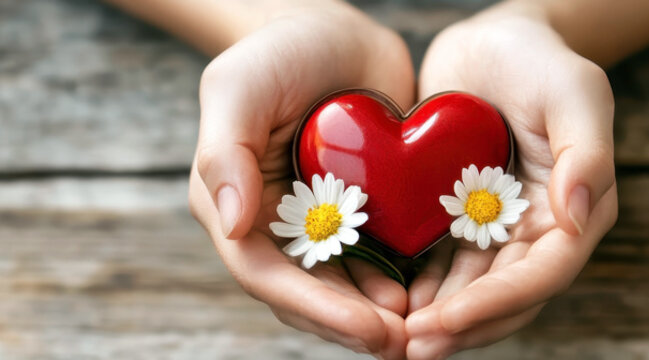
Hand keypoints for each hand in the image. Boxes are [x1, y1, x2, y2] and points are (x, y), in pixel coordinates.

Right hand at [186, 3, 415, 357]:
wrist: (335, 31)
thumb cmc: (277, 52)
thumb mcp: (239, 89)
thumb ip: (224, 155)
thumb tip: (230, 227)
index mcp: (231, 205)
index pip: (264, 272)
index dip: (315, 307)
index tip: (367, 328)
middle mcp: (270, 225)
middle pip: (303, 294)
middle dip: (348, 324)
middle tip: (401, 344)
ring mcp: (316, 223)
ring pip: (340, 287)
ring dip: (374, 315)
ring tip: (420, 329)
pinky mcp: (358, 214)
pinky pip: (373, 260)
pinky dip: (395, 283)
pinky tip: (425, 292)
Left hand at [399, 2, 619, 357]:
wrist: (489, 42)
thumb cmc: (538, 59)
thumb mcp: (574, 90)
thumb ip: (586, 153)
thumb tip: (580, 217)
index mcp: (575, 213)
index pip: (541, 275)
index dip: (496, 304)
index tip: (448, 321)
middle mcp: (535, 231)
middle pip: (503, 298)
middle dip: (460, 327)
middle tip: (413, 347)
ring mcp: (492, 229)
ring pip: (467, 290)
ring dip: (435, 319)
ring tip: (393, 339)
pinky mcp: (455, 219)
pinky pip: (437, 263)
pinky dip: (416, 287)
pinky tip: (384, 301)